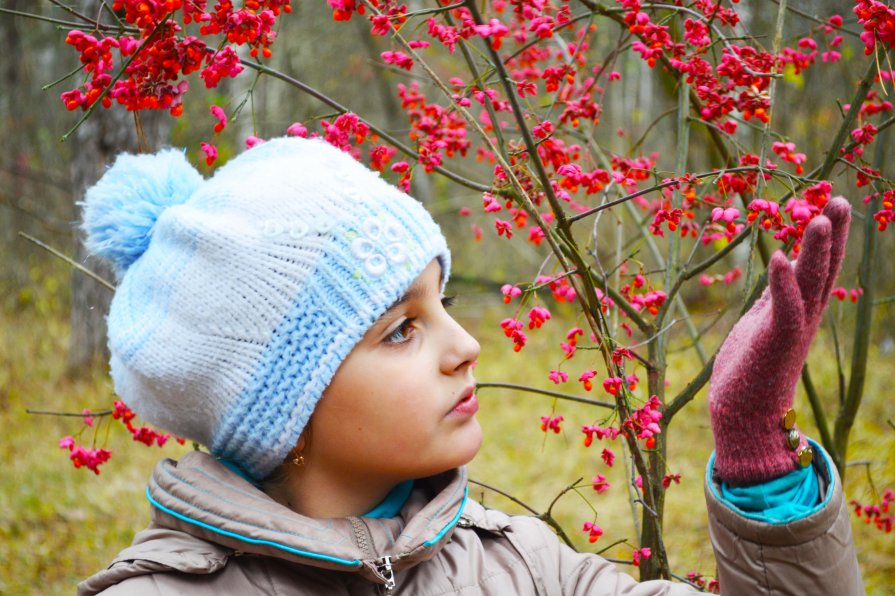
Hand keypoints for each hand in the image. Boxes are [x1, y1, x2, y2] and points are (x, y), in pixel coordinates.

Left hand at [708, 197, 850, 485]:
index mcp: (797, 310)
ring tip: (822, 216)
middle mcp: (801, 317)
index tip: (831, 205)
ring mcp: (791, 329)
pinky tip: (781, 256)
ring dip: (816, 251)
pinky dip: (782, 283)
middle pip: (823, 269)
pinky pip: (783, 309)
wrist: (744, 417)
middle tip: (841, 198)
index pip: (817, 268)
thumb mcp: (760, 323)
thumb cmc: (749, 372)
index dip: (825, 238)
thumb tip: (781, 271)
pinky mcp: (775, 343)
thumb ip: (774, 298)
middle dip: (832, 235)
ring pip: (810, 284)